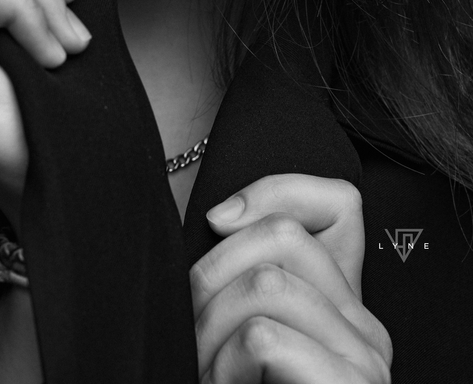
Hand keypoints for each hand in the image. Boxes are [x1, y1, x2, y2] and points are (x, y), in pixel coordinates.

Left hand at [191, 174, 391, 382]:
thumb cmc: (242, 383)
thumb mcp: (236, 318)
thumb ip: (246, 264)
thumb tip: (222, 216)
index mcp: (348, 302)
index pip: (336, 200)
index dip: (265, 194)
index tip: (215, 224)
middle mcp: (367, 325)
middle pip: (284, 234)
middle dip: (214, 272)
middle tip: (192, 322)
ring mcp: (365, 358)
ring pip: (265, 283)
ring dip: (210, 326)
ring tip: (202, 364)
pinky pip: (262, 336)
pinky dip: (222, 362)